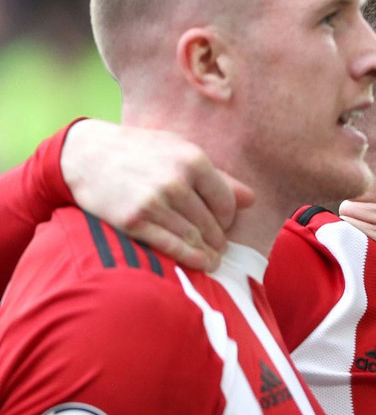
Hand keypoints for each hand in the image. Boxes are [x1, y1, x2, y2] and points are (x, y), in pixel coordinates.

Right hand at [61, 120, 252, 270]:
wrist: (84, 154)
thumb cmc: (139, 151)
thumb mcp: (179, 151)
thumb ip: (217, 177)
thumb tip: (251, 200)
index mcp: (192, 160)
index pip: (226, 202)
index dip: (229, 219)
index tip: (225, 226)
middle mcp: (175, 182)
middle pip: (211, 223)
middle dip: (219, 239)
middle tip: (220, 247)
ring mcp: (154, 202)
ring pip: (194, 237)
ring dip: (207, 252)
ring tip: (213, 260)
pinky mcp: (133, 221)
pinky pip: (171, 246)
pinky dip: (190, 258)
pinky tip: (201, 263)